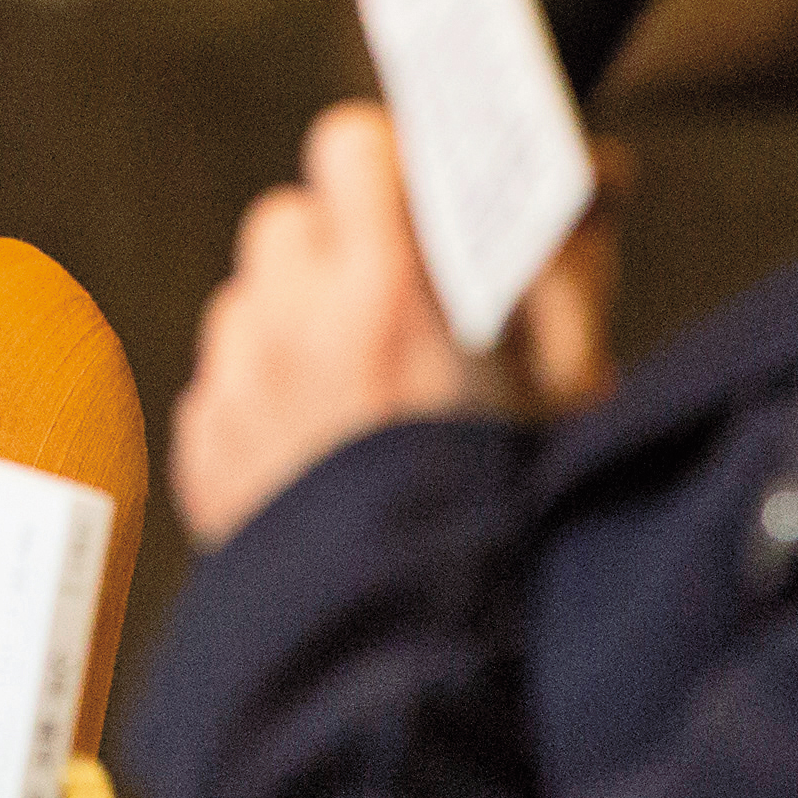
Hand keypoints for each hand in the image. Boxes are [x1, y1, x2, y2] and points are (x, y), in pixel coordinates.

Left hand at [171, 104, 623, 544]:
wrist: (422, 652)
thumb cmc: (515, 510)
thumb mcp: (571, 380)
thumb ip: (569, 262)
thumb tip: (593, 176)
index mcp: (397, 289)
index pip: (354, 145)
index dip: (386, 166)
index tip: (412, 196)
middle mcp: (300, 324)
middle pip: (290, 219)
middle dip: (340, 247)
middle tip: (392, 299)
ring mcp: (240, 389)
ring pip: (249, 299)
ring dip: (293, 322)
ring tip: (357, 389)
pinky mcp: (205, 453)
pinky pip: (220, 386)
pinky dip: (261, 405)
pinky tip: (320, 451)